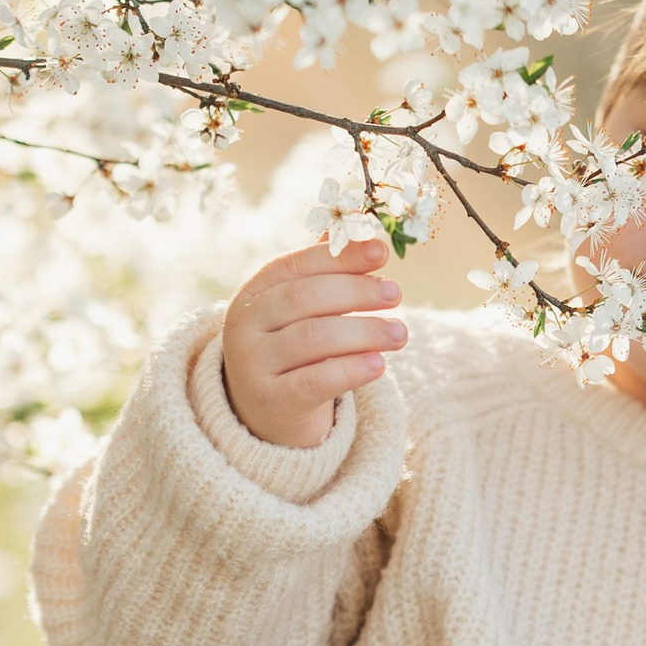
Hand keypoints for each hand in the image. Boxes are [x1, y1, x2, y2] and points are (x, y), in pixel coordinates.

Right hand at [220, 236, 406, 450]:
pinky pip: (315, 381)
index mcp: (253, 293)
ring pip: (313, 339)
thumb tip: (365, 232)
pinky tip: (379, 364)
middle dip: (356, 292)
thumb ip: (326, 273)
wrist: (267, 414)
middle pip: (304, 299)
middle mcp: (245, 325)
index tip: (381, 253)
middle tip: (395, 294)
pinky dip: (351, 370)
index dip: (340, 257)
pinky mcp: (272, 400)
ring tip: (400, 333)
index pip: (296, 265)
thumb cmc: (294, 351)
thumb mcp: (300, 312)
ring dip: (364, 331)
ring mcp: (253, 364)